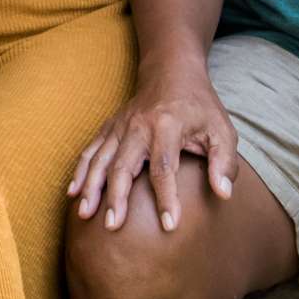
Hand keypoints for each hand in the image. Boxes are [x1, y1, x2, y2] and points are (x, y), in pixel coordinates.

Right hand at [68, 64, 238, 232]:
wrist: (172, 72)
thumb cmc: (200, 107)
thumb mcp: (222, 130)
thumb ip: (224, 162)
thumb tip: (223, 194)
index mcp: (167, 126)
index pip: (164, 167)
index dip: (166, 197)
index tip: (169, 225)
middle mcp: (138, 126)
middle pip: (123, 165)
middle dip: (116, 196)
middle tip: (113, 226)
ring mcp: (120, 126)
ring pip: (100, 159)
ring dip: (91, 186)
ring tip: (86, 214)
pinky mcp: (110, 127)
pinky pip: (90, 150)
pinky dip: (80, 171)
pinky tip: (73, 193)